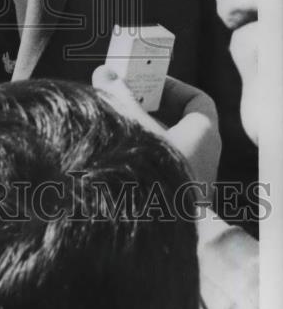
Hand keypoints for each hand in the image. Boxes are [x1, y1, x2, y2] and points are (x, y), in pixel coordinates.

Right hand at [92, 67, 220, 190]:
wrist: (157, 235)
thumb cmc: (154, 175)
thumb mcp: (134, 127)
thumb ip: (119, 98)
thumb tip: (104, 72)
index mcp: (204, 135)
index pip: (198, 100)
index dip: (173, 87)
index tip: (146, 83)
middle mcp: (205, 158)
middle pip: (179, 122)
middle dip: (149, 110)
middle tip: (122, 102)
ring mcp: (192, 181)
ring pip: (167, 147)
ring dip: (141, 134)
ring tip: (111, 126)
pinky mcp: (177, 201)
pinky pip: (161, 168)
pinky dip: (141, 157)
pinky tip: (114, 155)